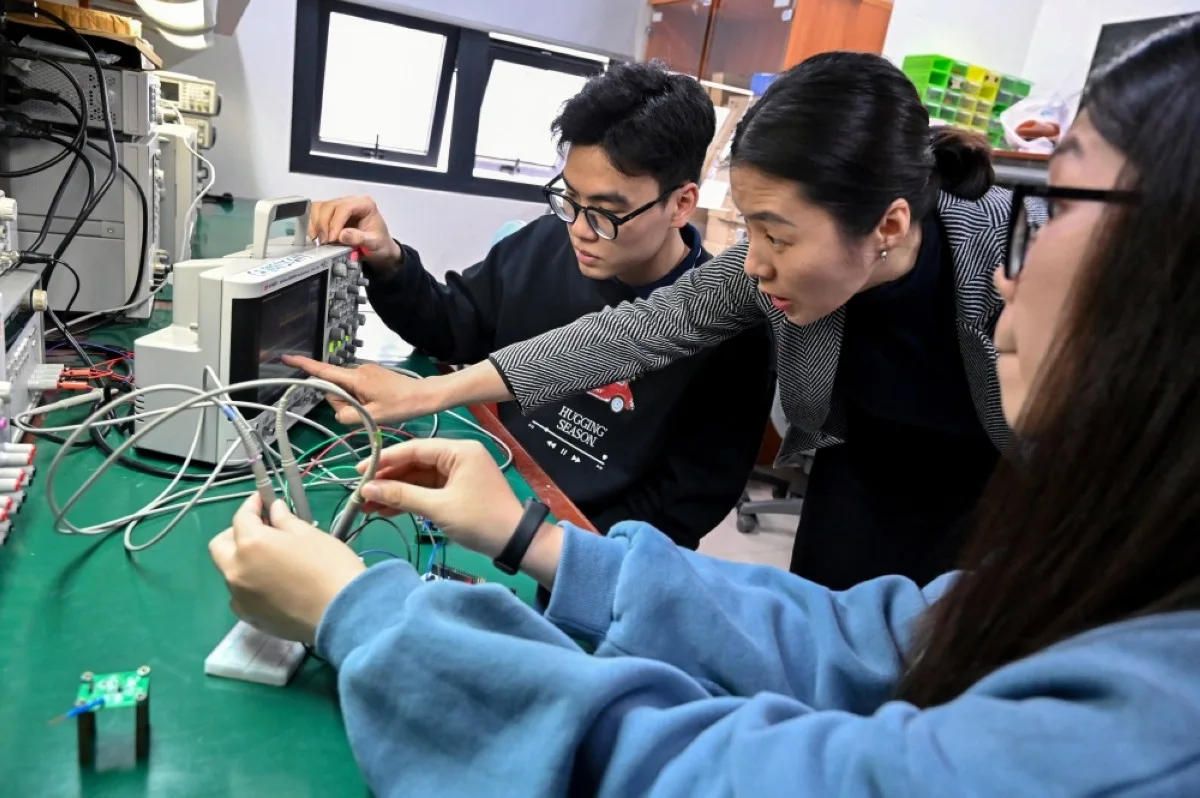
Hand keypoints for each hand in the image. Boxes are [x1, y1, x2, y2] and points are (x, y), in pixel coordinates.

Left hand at [208, 495, 366, 642]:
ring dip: (243, 561)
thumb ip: (284, 521)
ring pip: (230, 572)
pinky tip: (272, 586)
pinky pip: (240, 596)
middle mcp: (236, 570)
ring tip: (271, 561)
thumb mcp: (310, 535)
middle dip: (235, 533)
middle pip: (220, 545)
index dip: (252, 505)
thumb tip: (274, 510)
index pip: (241, 517)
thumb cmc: (330, 567)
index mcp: (251, 544)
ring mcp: (240, 597)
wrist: (343, 614)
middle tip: (260, 530)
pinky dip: (249, 586)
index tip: (263, 500)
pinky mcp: (249, 618)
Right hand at [282, 356, 438, 423]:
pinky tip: (377, 403)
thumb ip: (347, 415)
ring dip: (353, 401)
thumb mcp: (372, 416)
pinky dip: (360, 398)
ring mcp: (366, 371)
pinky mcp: (372, 375)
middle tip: (365, 410)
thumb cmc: (401, 405)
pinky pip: (356, 387)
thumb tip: (338, 410)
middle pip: (334, 386)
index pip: (323, 370)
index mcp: (355, 378)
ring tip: (375, 407)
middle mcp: (358, 370)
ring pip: (346, 389)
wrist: (425, 395)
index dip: (303, 365)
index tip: (286, 358)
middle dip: (342, 400)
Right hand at [308, 196, 402, 275]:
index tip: (332, 239)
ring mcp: (340, 206)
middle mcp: (351, 201)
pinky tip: (315, 236)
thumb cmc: (380, 245)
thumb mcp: (374, 244)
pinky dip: (312, 224)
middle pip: (330, 206)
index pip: (345, 207)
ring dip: (316, 224)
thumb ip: (359, 239)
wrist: (379, 249)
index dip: (336, 222)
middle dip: (324, 225)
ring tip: (320, 240)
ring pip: (320, 207)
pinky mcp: (331, 213)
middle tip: (325, 242)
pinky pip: (316, 213)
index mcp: (365, 204)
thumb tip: (342, 235)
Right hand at [358, 439, 523, 557]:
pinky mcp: (457, 490)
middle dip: (388, 479)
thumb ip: (402, 495)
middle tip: (360, 493)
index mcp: (459, 450)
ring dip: (395, 492)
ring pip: (418, 479)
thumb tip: (367, 489)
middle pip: (415, 463)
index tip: (359, 471)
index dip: (385, 460)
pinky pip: (427, 490)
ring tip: (367, 506)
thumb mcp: (438, 508)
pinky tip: (386, 511)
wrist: (515, 542)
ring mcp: (458, 474)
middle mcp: (459, 456)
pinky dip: (409, 500)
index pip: (415, 448)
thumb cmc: (480, 520)